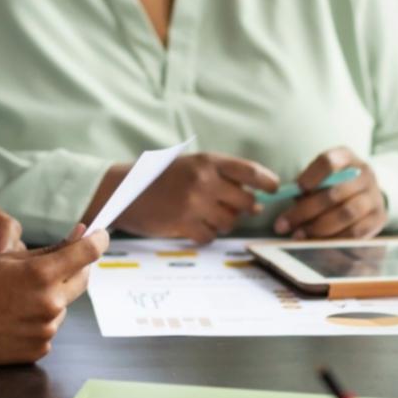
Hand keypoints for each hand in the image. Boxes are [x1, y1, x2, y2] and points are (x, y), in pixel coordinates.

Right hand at [0, 225, 107, 377]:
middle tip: (57, 263)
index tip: (102, 234)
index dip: (98, 240)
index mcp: (41, 274)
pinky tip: (12, 318)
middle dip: (76, 268)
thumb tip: (81, 236)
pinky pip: (48, 327)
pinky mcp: (40, 349)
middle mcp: (50, 303)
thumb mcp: (6, 260)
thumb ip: (48, 250)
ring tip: (15, 298)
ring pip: (62, 304)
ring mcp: (46, 329)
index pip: (86, 253)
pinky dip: (38, 320)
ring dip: (50, 296)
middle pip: (82, 280)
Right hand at [90, 153, 279, 243]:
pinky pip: (210, 236)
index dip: (268, 182)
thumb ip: (221, 177)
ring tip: (206, 215)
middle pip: (245, 201)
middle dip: (244, 208)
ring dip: (223, 222)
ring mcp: (194, 203)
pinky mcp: (183, 223)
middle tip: (232, 207)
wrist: (123, 189)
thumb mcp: (189, 165)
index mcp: (207, 161)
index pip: (250, 171)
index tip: (274, 189)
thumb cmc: (158, 176)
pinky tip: (193, 226)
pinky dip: (205, 234)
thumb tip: (256, 202)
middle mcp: (204, 180)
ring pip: (229, 221)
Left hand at [273, 147, 386, 239]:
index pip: (328, 161)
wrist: (367, 193)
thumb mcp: (321, 176)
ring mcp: (374, 196)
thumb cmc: (334, 183)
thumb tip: (290, 198)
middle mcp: (364, 174)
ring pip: (345, 214)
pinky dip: (334, 239)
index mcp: (346, 157)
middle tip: (283, 224)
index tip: (296, 189)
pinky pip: (355, 232)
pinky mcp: (379, 218)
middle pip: (334, 193)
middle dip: (305, 211)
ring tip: (298, 235)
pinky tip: (317, 242)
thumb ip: (306, 184)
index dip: (311, 175)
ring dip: (318, 228)